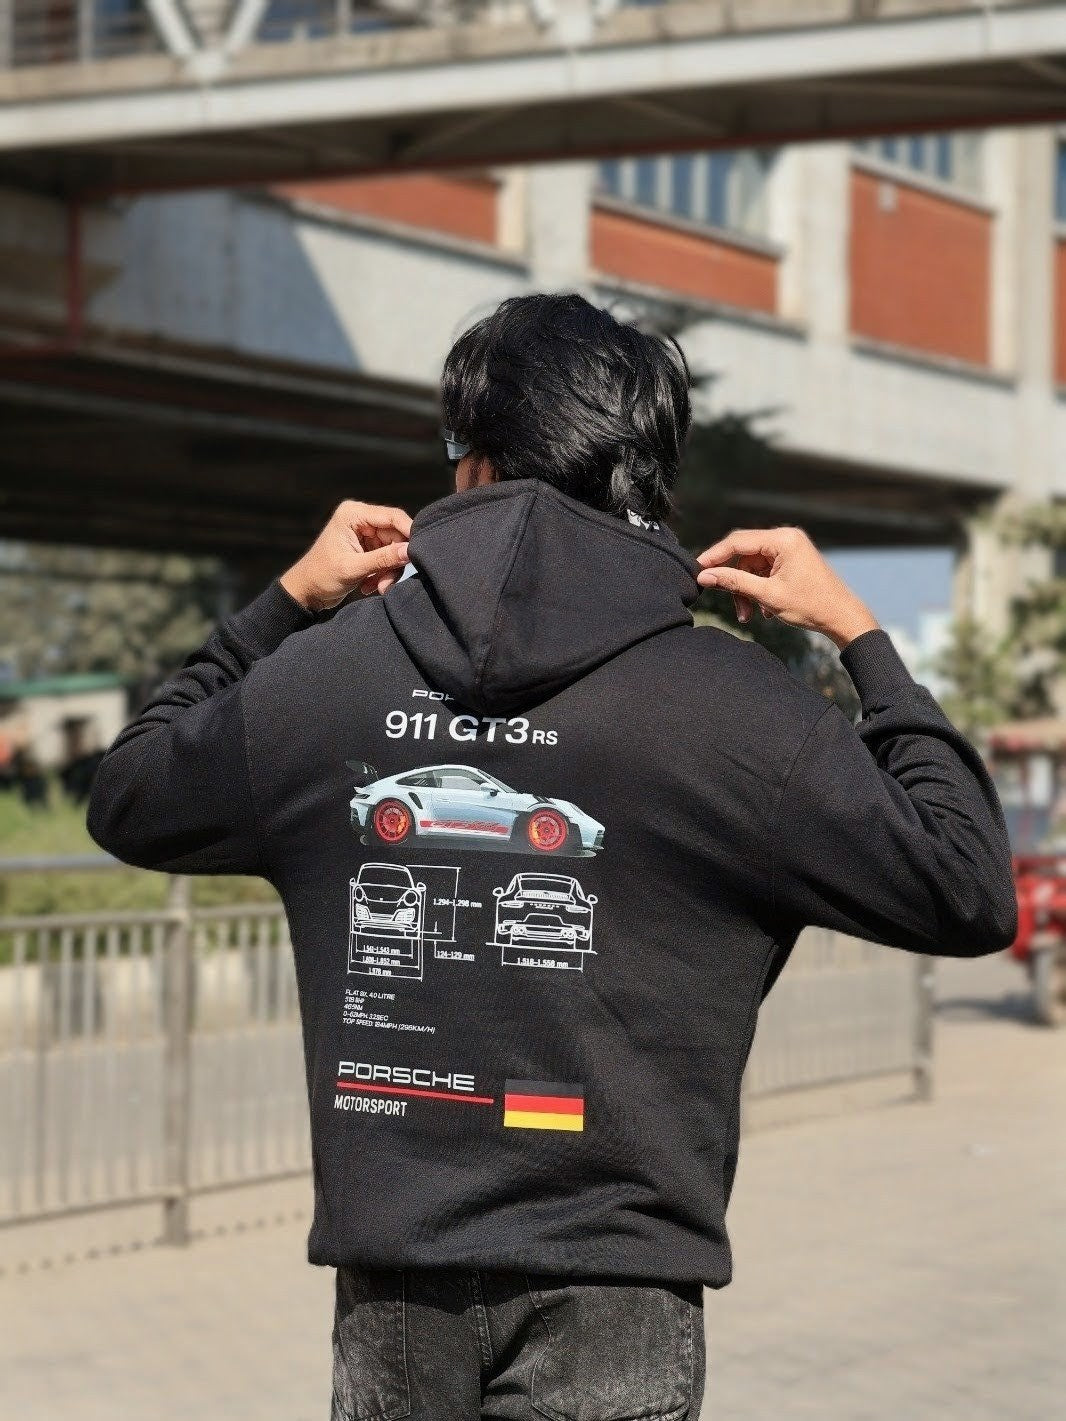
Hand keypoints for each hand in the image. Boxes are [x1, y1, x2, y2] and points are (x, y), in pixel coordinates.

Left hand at [280, 501, 412, 611]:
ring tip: (376, 587)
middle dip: (393, 562)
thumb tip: (410, 552)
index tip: (418, 552)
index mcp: (353, 514)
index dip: (409, 533)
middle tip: (386, 583)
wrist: (306, 593)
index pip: (391, 517)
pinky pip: (387, 559)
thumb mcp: (353, 568)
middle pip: (396, 536)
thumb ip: (383, 559)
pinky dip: (382, 574)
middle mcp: (360, 519)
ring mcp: (365, 534)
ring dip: (388, 572)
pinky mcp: (368, 548)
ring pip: (394, 550)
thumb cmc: (321, 576)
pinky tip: (369, 586)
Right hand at [695, 526, 878, 649]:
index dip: (714, 556)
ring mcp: (789, 549)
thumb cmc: (811, 605)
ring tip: (749, 615)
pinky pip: (763, 571)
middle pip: (744, 554)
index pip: (738, 541)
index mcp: (783, 539)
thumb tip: (704, 576)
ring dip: (746, 590)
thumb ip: (734, 583)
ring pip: (752, 566)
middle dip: (734, 580)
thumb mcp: (768, 595)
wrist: (842, 617)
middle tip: (727, 602)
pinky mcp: (790, 561)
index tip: (697, 571)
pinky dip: (758, 589)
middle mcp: (786, 538)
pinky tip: (764, 610)